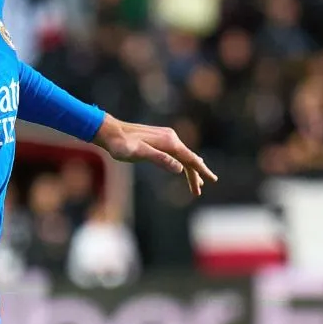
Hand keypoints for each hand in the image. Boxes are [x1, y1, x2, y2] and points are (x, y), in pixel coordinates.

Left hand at [93, 115, 217, 195]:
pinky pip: (176, 153)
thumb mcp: (140, 153)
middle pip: (188, 159)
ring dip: (189, 171)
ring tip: (197, 185)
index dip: (201, 170)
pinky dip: (182, 163)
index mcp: (169, 142)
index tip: (212, 180)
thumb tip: (179, 168)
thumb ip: (160, 159)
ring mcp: (165, 138)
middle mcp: (170, 138)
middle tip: (199, 191)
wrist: (110, 132)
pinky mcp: (159, 139)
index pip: (190, 159)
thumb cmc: (122, 145)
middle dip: (196, 175)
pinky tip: (184, 168)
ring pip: (182, 156)